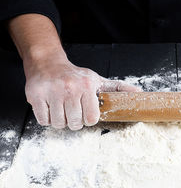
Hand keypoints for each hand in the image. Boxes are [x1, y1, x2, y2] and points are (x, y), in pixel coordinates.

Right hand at [23, 51, 140, 129]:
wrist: (48, 63)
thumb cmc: (75, 75)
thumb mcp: (98, 80)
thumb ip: (118, 89)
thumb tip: (138, 93)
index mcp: (87, 86)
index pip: (91, 119)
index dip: (88, 119)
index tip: (85, 113)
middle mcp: (70, 88)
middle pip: (74, 123)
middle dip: (74, 121)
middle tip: (72, 110)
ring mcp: (51, 92)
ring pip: (58, 124)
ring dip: (60, 120)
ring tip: (62, 108)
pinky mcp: (35, 96)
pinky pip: (43, 120)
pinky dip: (47, 118)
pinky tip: (51, 107)